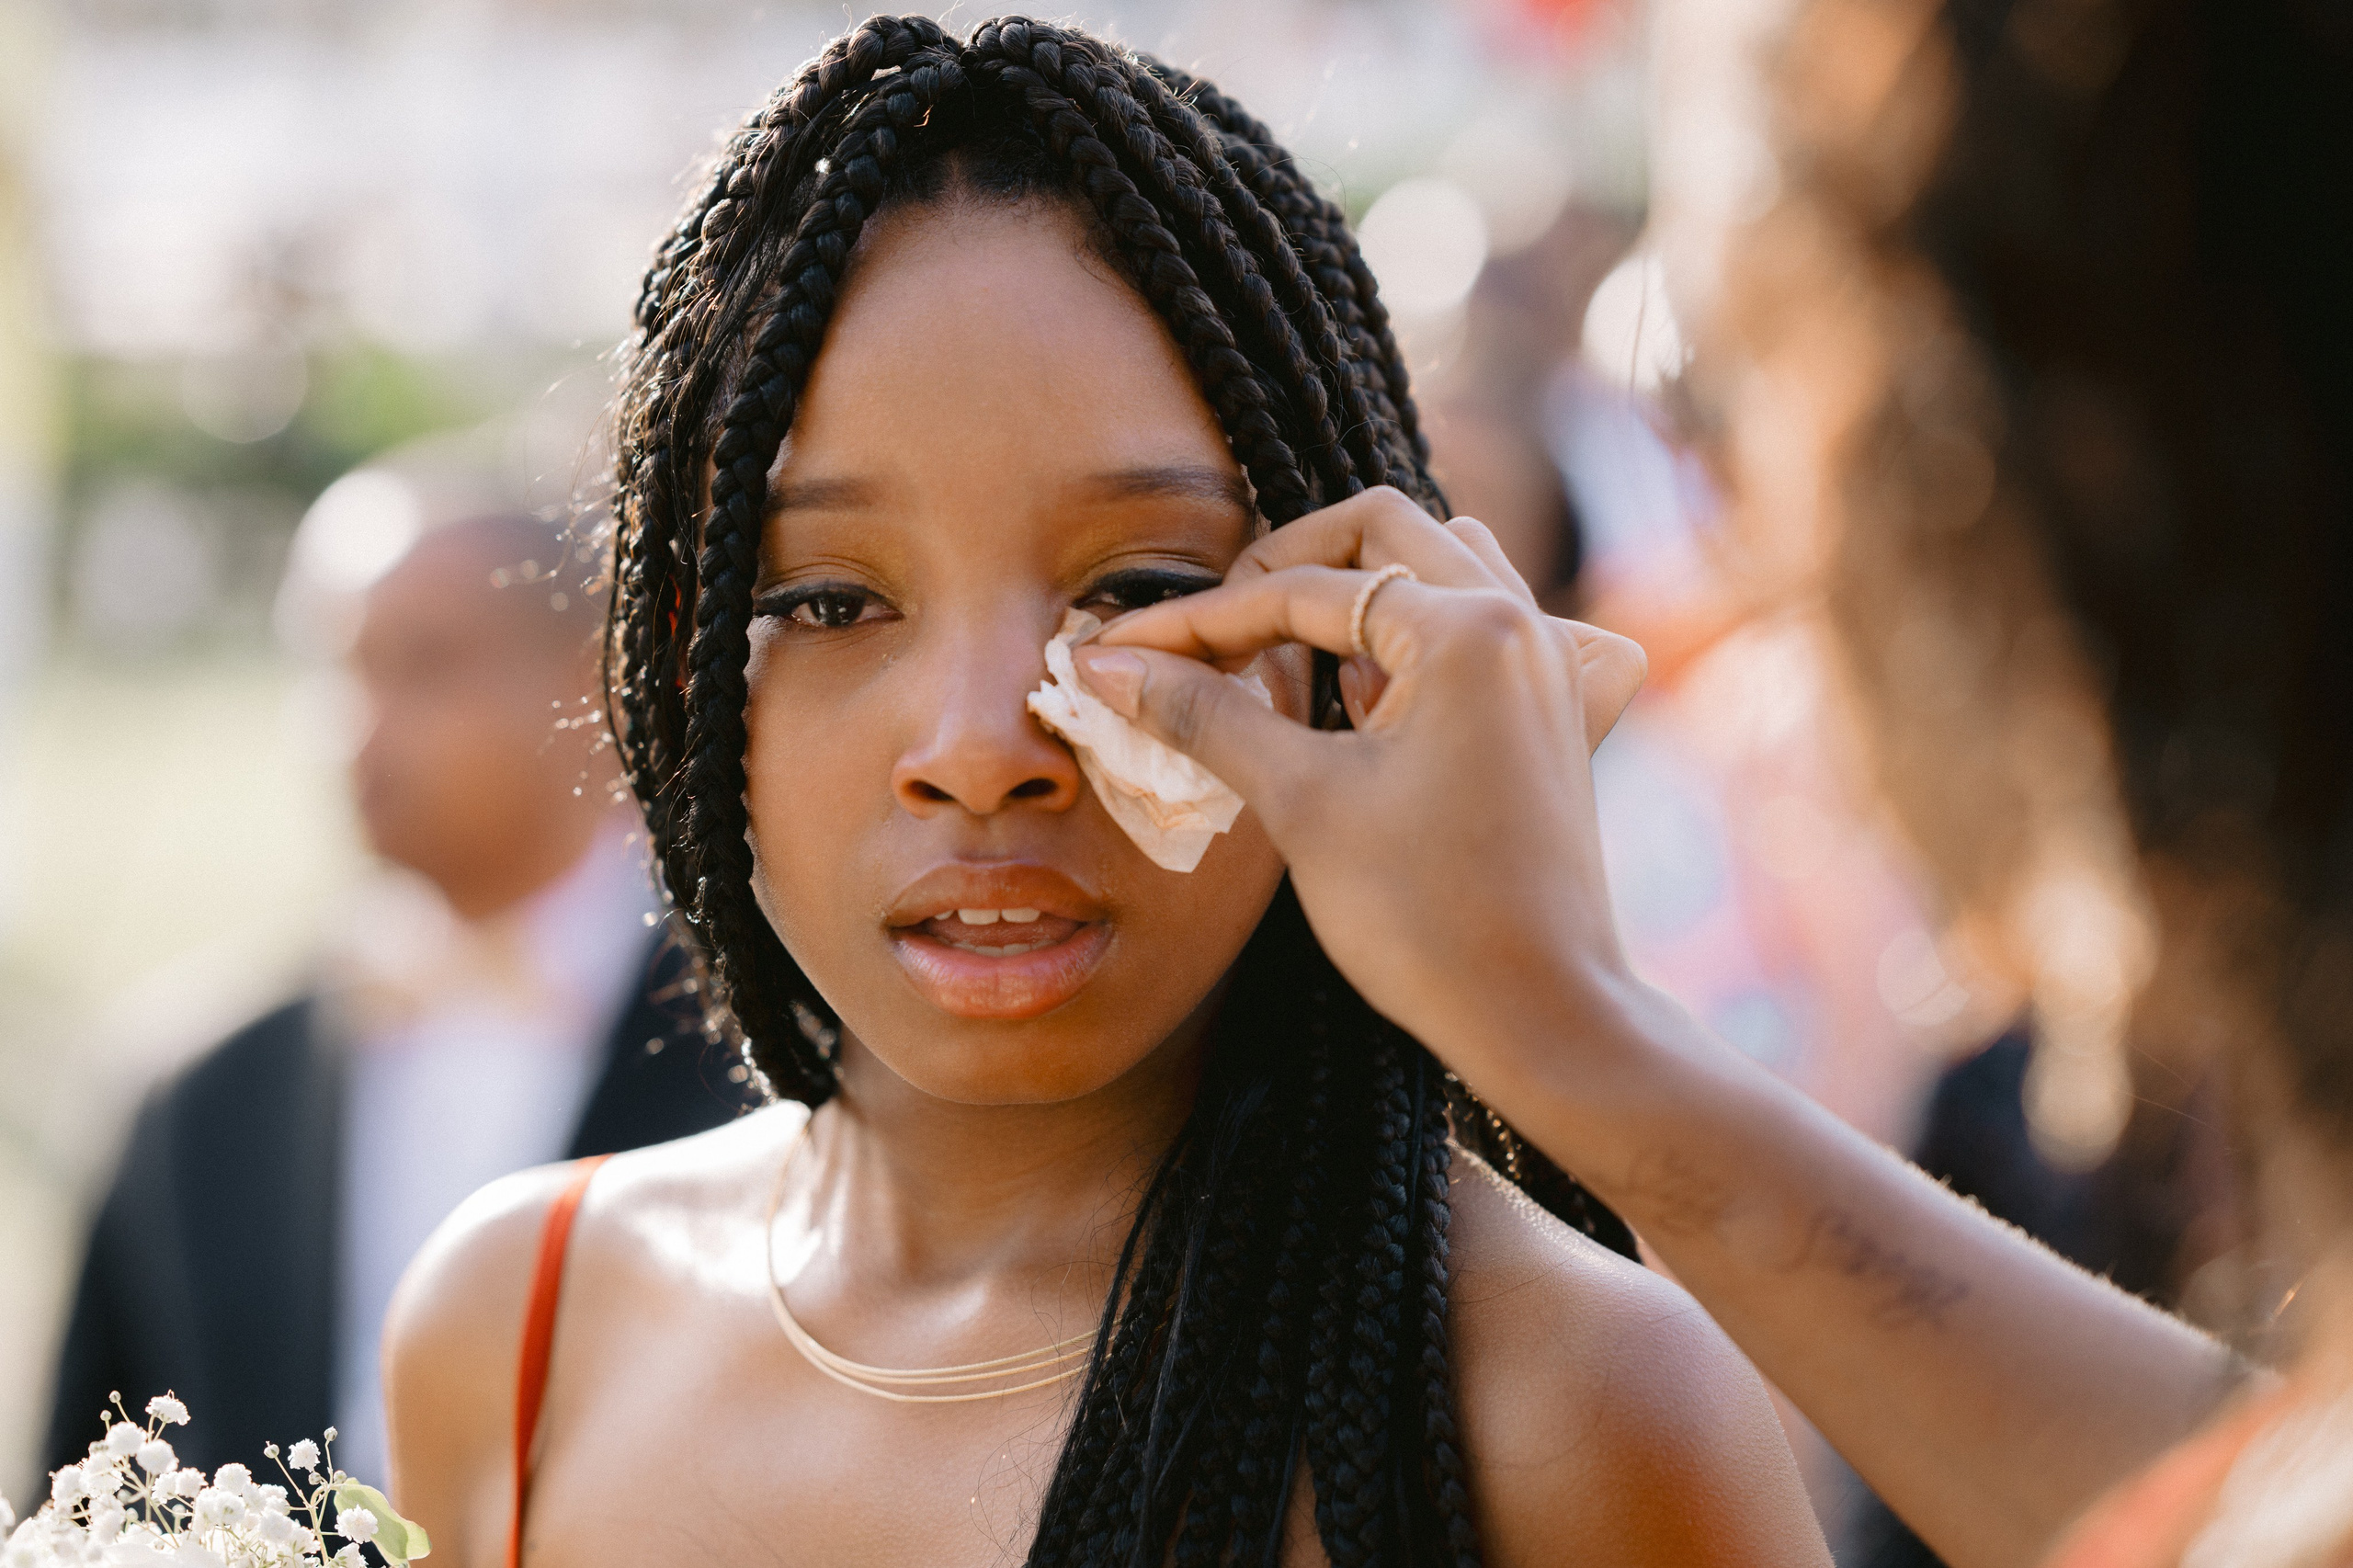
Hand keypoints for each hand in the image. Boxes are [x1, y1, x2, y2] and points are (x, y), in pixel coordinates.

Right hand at [1074, 486, 1648, 1096]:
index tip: (1121, 652)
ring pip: (1438, 563)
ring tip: (1289, 663)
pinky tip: (1376, 698)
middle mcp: (1521, 622)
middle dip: (1279, 573)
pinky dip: (1417, 635)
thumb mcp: (1301, 803)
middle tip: (1207, 635)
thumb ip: (1206, 714)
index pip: (1304, 591)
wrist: (1541, 1018)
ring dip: (1355, 593)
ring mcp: (1550, 663)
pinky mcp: (1555, 709)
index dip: (1198, 622)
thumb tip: (1108, 666)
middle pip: (1379, 531)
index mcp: (1467, 629)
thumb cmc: (1426, 918)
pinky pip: (1482, 624)